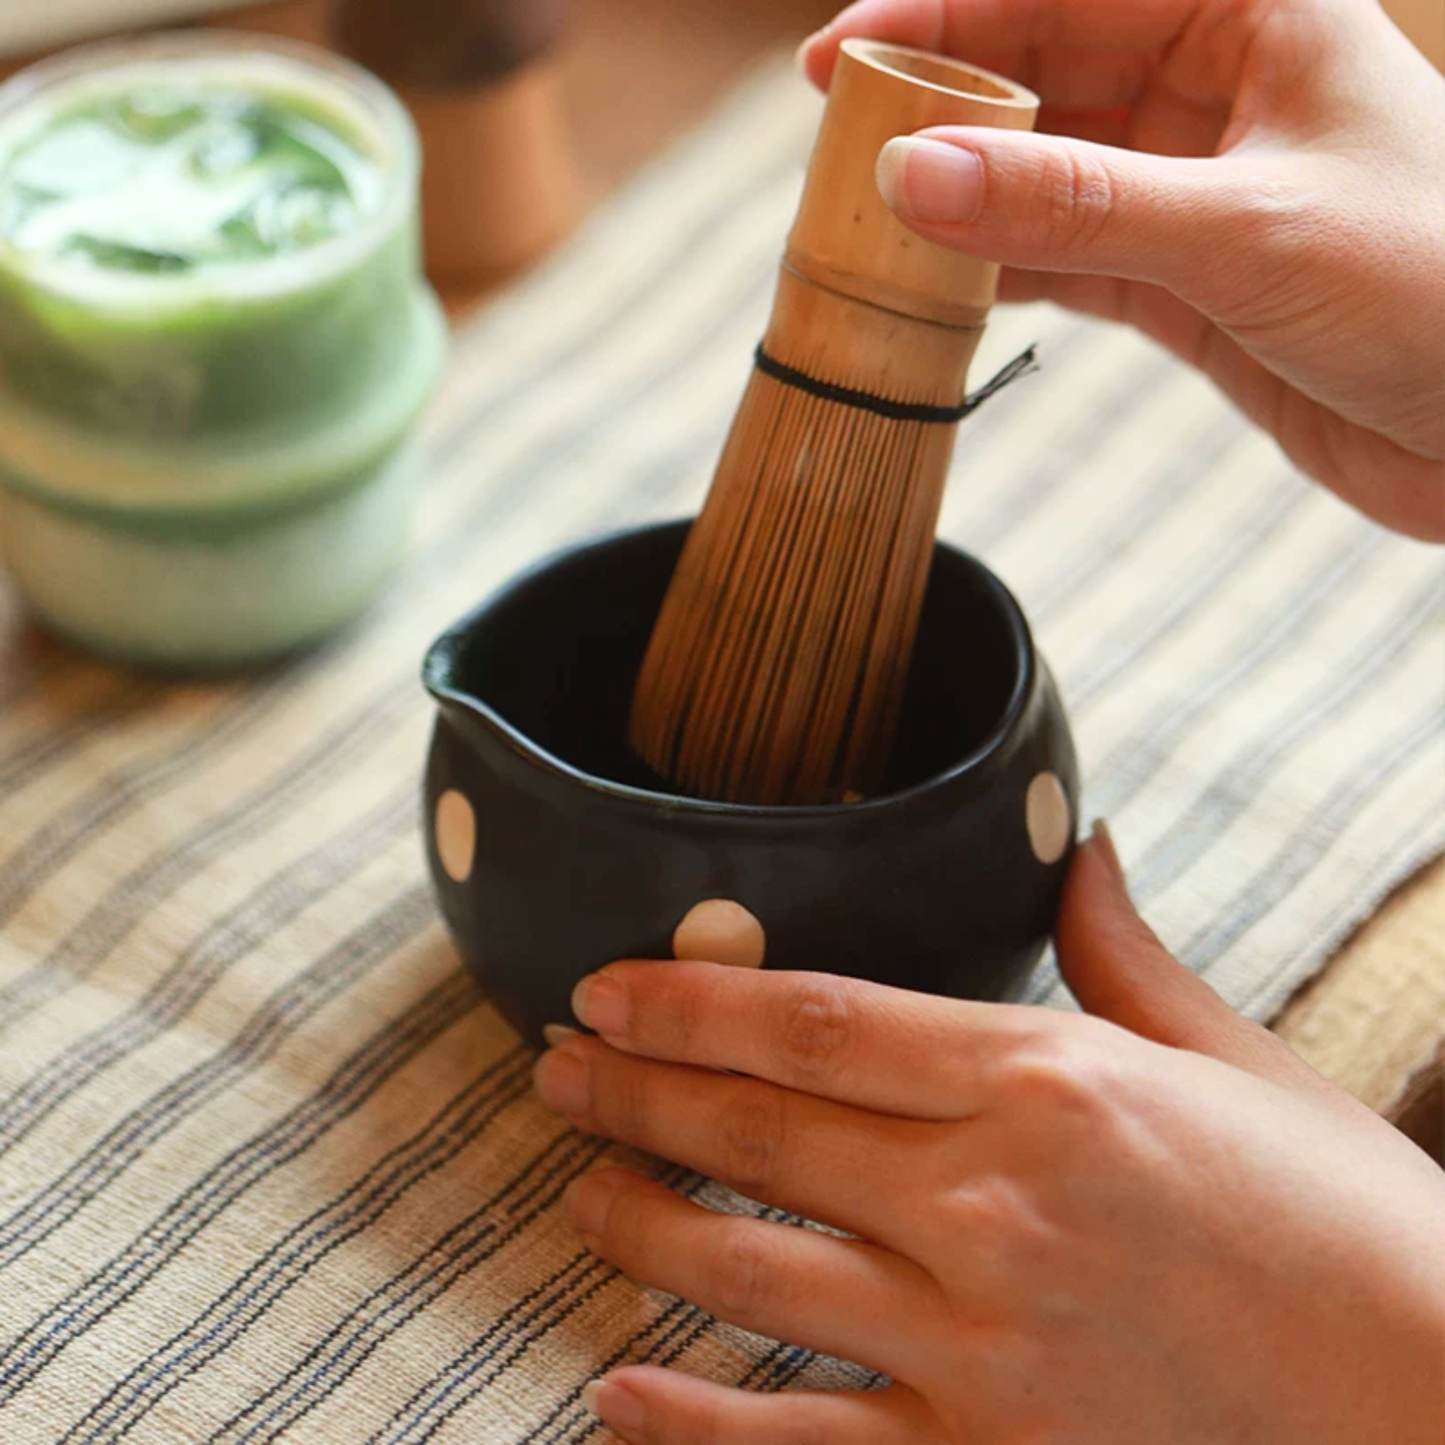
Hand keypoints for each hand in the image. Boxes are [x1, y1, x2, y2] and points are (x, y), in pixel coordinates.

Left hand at [534, 828, 1444, 1443]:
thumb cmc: (1350, 1225)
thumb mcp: (1240, 1063)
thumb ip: (1127, 953)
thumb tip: (1084, 844)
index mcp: (1049, 1081)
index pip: (814, 1020)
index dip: (690, 998)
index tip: (607, 986)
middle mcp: (995, 1202)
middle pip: (760, 1128)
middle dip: (636, 1093)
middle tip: (553, 1065)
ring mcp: (985, 1347)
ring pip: (751, 1272)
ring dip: (641, 1227)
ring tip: (574, 1192)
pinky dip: (696, 1426)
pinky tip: (617, 1391)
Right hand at [798, 0, 1444, 541]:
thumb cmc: (1437, 291)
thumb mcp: (1239, 232)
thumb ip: (1072, 204)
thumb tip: (913, 174)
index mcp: (1252, 13)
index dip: (946, 10)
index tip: (842, 60)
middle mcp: (1217, 88)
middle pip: (1043, 69)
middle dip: (942, 104)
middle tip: (839, 146)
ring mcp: (1194, 188)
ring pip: (1046, 169)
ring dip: (964, 194)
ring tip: (870, 220)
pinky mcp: (1184, 281)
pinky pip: (1066, 256)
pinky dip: (1004, 271)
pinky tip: (946, 284)